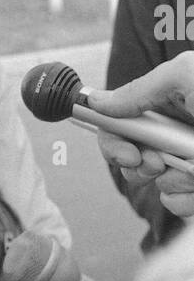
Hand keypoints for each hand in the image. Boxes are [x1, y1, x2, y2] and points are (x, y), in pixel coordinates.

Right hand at [88, 60, 193, 216]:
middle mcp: (175, 137)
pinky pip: (178, 204)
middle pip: (131, 160)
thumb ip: (139, 89)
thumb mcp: (183, 76)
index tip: (127, 154)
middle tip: (157, 163)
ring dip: (173, 183)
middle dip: (139, 166)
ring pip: (157, 185)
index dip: (114, 143)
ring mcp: (188, 163)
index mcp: (168, 107)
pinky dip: (187, 201)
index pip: (121, 127)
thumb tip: (96, 100)